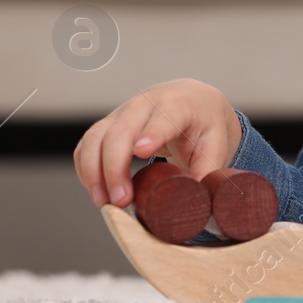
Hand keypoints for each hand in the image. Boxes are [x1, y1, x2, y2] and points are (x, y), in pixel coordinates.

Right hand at [74, 78, 241, 208]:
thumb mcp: (216, 145)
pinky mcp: (108, 124)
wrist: (192, 100)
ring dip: (93, 171)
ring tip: (104, 201)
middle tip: (121, 200)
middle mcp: (145, 104)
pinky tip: (96, 188)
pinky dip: (86, 168)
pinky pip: (87, 144)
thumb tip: (196, 200)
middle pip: (121, 131)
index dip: (151, 134)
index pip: (163, 118)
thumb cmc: (205, 124)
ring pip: (96, 137)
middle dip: (114, 167)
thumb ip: (208, 171)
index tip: (142, 152)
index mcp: (178, 105)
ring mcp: (122, 112)